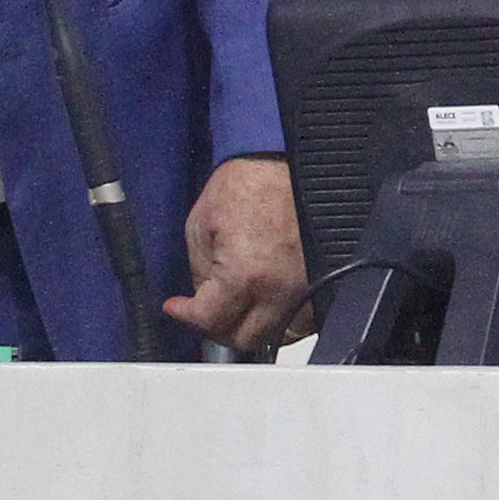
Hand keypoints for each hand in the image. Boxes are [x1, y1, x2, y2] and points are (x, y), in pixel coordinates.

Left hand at [164, 154, 306, 354]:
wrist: (284, 160)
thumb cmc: (249, 181)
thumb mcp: (200, 224)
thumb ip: (200, 270)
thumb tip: (202, 295)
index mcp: (245, 275)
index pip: (209, 321)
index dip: (185, 316)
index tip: (178, 308)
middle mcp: (279, 288)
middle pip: (245, 339)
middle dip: (219, 330)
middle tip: (206, 314)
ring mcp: (304, 286)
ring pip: (276, 334)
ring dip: (252, 326)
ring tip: (236, 308)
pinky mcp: (320, 277)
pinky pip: (303, 317)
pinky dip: (283, 318)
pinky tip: (266, 301)